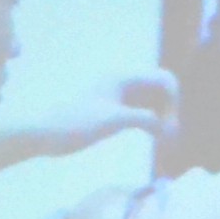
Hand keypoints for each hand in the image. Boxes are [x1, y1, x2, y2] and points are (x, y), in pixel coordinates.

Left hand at [0, 72, 178, 171]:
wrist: (46, 134)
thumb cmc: (76, 124)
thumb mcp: (113, 120)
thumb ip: (145, 119)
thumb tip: (168, 128)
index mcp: (122, 77)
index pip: (164, 79)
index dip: (173, 101)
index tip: (168, 125)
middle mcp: (123, 82)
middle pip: (161, 90)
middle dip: (170, 111)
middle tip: (169, 138)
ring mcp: (119, 96)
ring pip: (154, 102)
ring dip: (163, 119)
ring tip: (165, 141)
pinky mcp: (115, 110)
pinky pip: (144, 112)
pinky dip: (153, 124)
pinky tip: (155, 138)